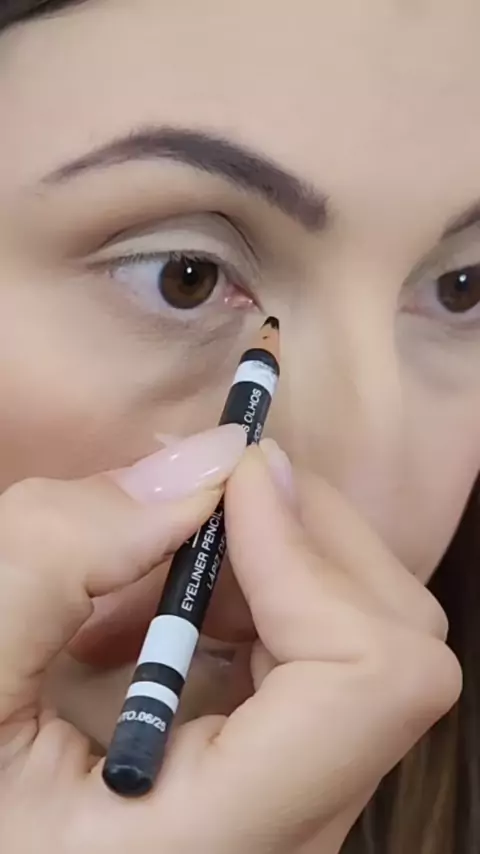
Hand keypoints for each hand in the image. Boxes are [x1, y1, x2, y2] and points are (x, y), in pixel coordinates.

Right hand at [0, 437, 459, 853]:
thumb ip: (58, 556)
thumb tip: (205, 456)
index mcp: (218, 837)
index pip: (374, 680)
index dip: (311, 557)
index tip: (229, 483)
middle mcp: (291, 835)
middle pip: (393, 648)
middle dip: (302, 536)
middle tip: (197, 489)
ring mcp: (299, 810)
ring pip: (368, 648)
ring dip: (273, 566)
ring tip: (151, 566)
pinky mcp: (287, 781)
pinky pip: (325, 666)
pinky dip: (259, 602)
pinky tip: (163, 613)